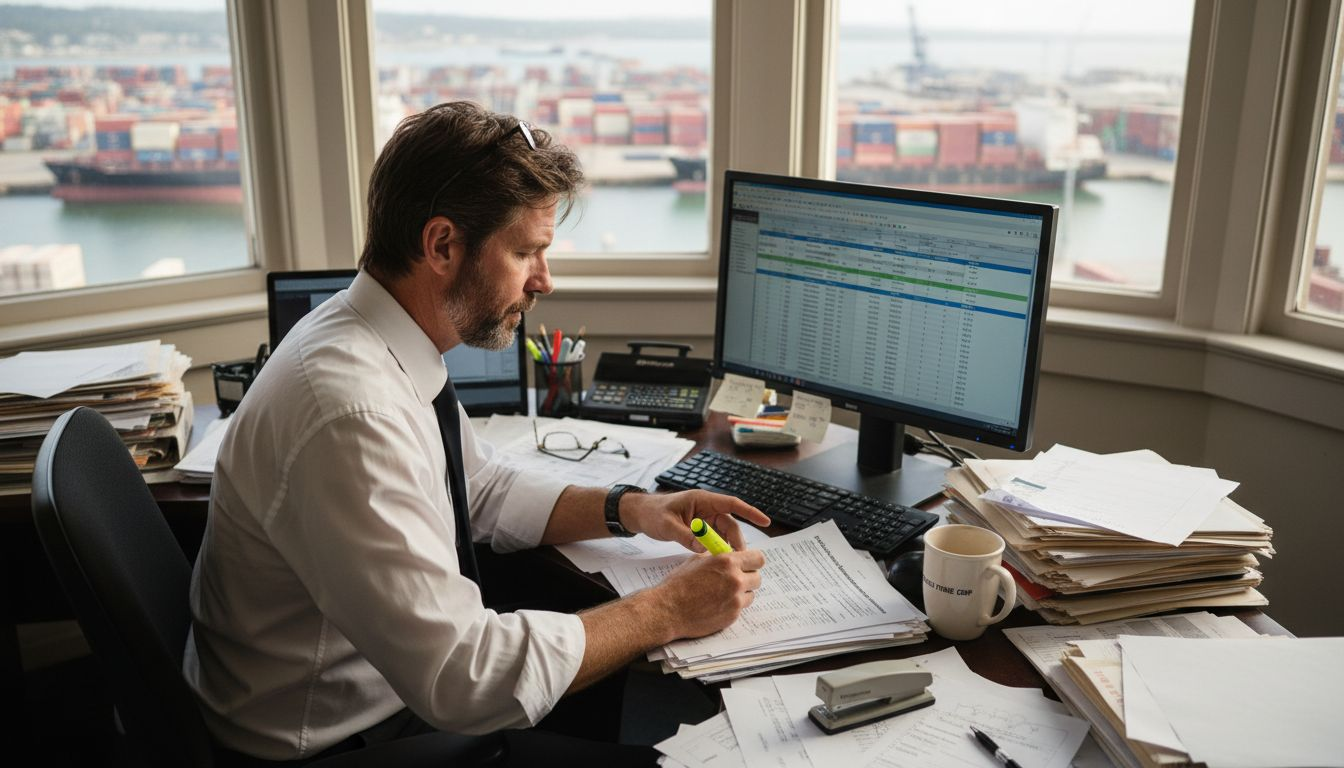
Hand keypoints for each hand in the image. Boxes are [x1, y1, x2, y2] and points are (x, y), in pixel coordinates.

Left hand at [624, 490, 770, 551]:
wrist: (639, 514)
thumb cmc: (652, 514)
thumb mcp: (668, 525)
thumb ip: (686, 536)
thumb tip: (703, 550)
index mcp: (702, 500)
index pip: (732, 504)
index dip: (750, 512)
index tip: (766, 521)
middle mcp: (706, 508)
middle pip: (730, 523)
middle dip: (736, 540)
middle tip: (738, 559)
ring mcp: (703, 518)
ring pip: (723, 533)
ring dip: (726, 546)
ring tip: (728, 563)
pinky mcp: (698, 528)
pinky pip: (714, 538)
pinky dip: (717, 548)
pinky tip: (716, 561)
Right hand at [652, 549, 766, 639]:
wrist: (668, 609)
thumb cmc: (679, 584)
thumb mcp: (697, 560)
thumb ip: (717, 556)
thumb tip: (728, 552)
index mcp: (727, 562)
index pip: (758, 558)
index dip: (753, 561)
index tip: (748, 564)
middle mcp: (735, 579)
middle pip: (757, 577)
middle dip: (747, 577)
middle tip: (734, 580)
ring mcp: (735, 599)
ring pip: (751, 594)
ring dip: (742, 593)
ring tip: (723, 593)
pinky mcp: (733, 615)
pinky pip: (742, 608)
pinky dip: (733, 605)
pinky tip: (718, 604)